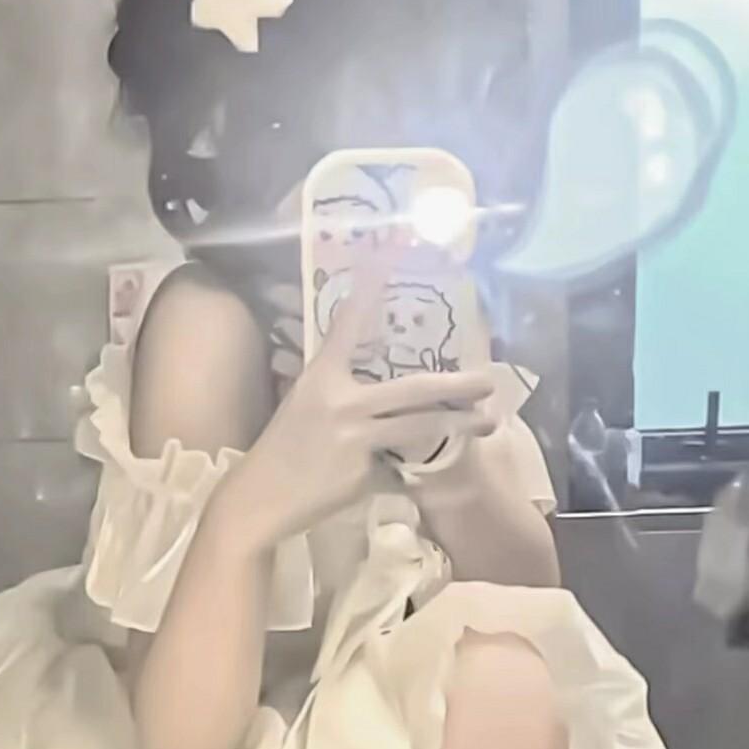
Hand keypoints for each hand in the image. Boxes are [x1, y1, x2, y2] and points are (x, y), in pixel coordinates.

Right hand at [223, 253, 496, 549]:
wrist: (260, 497)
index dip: (371, 285)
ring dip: (458, 426)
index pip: (349, 322)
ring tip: (488, 422)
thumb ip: (338, 391)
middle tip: (489, 380)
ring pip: (420, 428)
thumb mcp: (302, 405)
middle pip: (413, 388)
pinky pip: (397, 468)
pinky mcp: (363, 473)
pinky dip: (402, 471)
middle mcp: (342, 402)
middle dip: (456, 385)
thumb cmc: (281, 448)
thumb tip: (374, 387)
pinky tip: (402, 477)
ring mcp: (355, 438)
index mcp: (322, 377)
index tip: (391, 250)